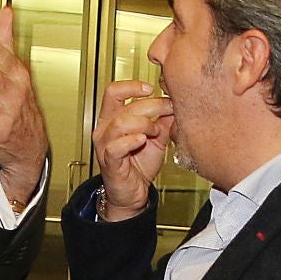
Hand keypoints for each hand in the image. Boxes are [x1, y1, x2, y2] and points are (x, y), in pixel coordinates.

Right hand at [92, 79, 171, 219]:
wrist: (133, 193)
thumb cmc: (138, 166)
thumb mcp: (156, 137)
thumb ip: (163, 120)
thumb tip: (175, 103)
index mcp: (112, 119)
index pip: (113, 91)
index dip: (132, 86)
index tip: (150, 88)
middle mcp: (105, 129)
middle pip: (125, 106)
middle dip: (152, 105)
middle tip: (168, 110)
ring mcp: (105, 146)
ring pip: (121, 123)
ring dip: (144, 123)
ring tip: (155, 132)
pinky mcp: (109, 161)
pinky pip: (116, 147)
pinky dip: (132, 141)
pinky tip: (142, 140)